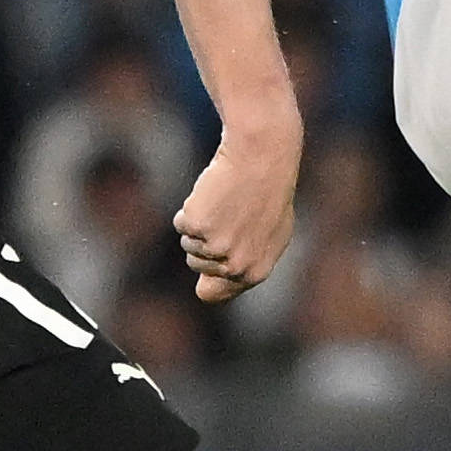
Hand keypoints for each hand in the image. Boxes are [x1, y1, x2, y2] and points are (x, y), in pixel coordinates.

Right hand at [175, 120, 299, 302]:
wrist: (262, 157)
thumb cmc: (267, 191)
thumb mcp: (269, 235)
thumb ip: (247, 261)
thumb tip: (216, 283)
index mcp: (255, 272)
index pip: (210, 293)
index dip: (205, 274)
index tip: (211, 255)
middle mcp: (235, 266)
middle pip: (195, 265)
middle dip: (205, 240)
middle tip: (230, 214)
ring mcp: (216, 247)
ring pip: (187, 243)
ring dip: (199, 222)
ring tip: (225, 203)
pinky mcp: (198, 226)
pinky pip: (181, 223)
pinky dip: (191, 207)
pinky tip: (213, 194)